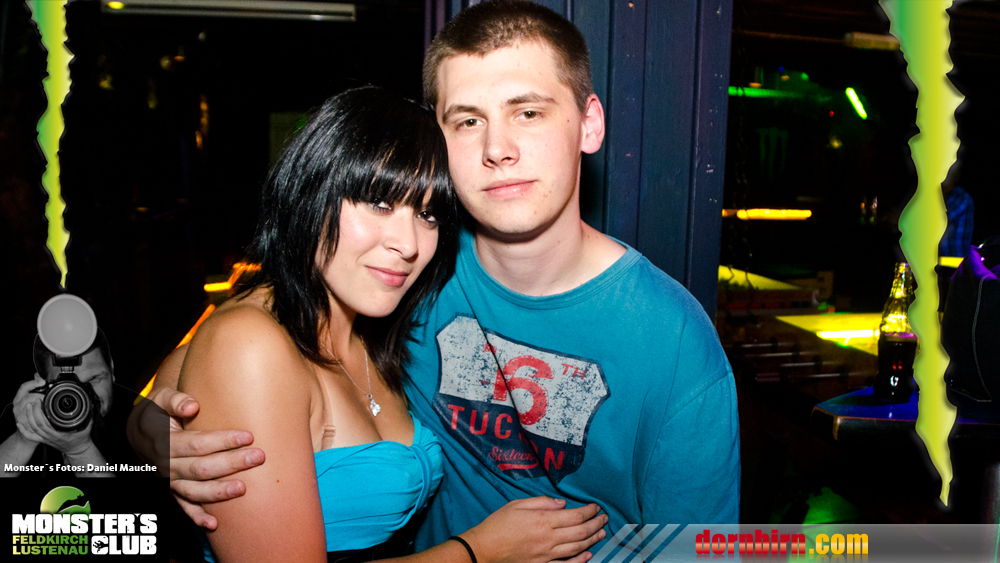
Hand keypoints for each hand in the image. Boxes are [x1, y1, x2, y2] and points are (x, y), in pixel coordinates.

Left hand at [12, 374, 92, 452]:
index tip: (41, 400)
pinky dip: (23, 431)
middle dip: (33, 411)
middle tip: (35, 401)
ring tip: (28, 406)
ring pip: (32, 428)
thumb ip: (88, 415)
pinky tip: (19, 424)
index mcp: (59, 433)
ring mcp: (45, 439)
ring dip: (28, 417)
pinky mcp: (43, 440)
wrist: (77, 450)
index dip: (40, 411)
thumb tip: (90, 404)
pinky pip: (30, 436)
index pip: (45, 422)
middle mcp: (50, 436)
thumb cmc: (81, 439)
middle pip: (36, 424)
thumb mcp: (87, 426)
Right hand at [127, 386, 264, 528]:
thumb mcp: (159, 399)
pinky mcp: (172, 490)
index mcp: (164, 442)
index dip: (223, 441)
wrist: (138, 432)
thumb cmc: (155, 413)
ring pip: (194, 491)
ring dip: (219, 492)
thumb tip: (192, 406)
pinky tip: (214, 524)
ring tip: (243, 489)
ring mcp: (169, 480)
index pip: (197, 444)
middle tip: (258, 457)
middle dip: (231, 463)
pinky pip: (184, 507)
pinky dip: (197, 517)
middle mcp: (166, 464)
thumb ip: (174, 400)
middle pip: (201, 468)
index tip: (248, 436)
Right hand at [460, 497, 606, 562]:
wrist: (482, 551)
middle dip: (595, 524)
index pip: (575, 515)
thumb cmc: (497, 525)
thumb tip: (562, 503)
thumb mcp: (516, 505)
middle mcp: (548, 539)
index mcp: (542, 521)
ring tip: (601, 533)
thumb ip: (541, 502)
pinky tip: (588, 555)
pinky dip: (579, 561)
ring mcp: (546, 555)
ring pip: (577, 548)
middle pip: (580, 531)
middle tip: (604, 518)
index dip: (589, 511)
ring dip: (592, 540)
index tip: (596, 506)